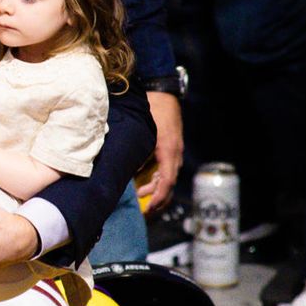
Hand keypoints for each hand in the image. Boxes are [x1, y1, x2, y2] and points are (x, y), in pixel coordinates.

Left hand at [139, 91, 181, 208]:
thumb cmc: (152, 110)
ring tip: (141, 197)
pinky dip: (158, 180)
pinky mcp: (171, 149)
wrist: (163, 93)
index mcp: (169, 152)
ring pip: (169, 178)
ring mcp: (175, 152)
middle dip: (158, 200)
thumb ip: (138, 152)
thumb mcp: (143, 131)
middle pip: (170, 185)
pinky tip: (145, 182)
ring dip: (157, 190)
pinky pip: (167, 170)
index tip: (148, 207)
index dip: (158, 197)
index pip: (167, 182)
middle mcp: (175, 155)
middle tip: (144, 211)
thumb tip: (130, 172)